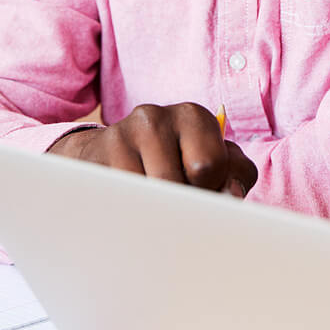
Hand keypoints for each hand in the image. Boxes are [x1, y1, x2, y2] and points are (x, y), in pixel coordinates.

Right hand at [49, 102, 257, 196]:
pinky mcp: (92, 159)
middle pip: (175, 183)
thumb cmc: (176, 163)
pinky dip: (128, 214)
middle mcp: (154, 117)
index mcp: (193, 116)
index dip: (212, 191)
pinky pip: (117, 201)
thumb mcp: (214, 162)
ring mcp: (120, 136)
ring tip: (154, 205)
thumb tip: (230, 195)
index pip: (210, 166)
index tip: (204, 192)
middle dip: (182, 206)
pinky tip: (132, 207)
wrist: (113, 154)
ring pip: (145, 195)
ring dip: (154, 213)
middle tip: (178, 207)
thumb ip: (236, 175)